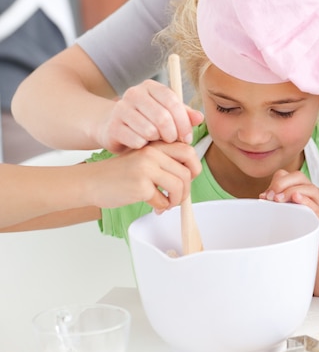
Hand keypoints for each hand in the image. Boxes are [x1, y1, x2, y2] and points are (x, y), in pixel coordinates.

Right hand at [87, 141, 201, 212]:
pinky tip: (154, 206)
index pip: (188, 151)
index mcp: (156, 145)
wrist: (91, 182)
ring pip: (179, 186)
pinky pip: (163, 199)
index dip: (194, 167)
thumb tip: (191, 174)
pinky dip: (161, 206)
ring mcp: (146, 168)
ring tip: (166, 204)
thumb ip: (166, 160)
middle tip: (177, 197)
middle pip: (187, 172)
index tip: (187, 179)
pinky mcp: (140, 185)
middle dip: (186, 189)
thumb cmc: (120, 173)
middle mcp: (152, 153)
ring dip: (176, 200)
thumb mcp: (143, 157)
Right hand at [98, 79, 203, 152]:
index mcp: (150, 87)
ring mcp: (120, 109)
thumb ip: (184, 115)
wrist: (113, 127)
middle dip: (172, 134)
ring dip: (157, 141)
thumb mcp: (167, 114)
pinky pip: (136, 140)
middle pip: (162, 116)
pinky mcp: (112, 126)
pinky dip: (143, 146)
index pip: (172, 101)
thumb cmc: (147, 121)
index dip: (183, 121)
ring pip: (149, 130)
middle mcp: (133, 93)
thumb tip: (199, 117)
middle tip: (173, 142)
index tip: (187, 137)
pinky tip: (142, 145)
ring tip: (156, 142)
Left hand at [260, 169, 318, 251]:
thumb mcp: (287, 213)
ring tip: (278, 200)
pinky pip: (317, 206)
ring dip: (291, 191)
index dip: (275, 182)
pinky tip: (296, 199)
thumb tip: (263, 197)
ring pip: (309, 188)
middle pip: (298, 176)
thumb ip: (277, 204)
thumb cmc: (301, 230)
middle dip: (281, 183)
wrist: (318, 251)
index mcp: (302, 190)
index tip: (265, 196)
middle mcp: (313, 194)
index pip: (288, 175)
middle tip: (270, 197)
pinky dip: (306, 200)